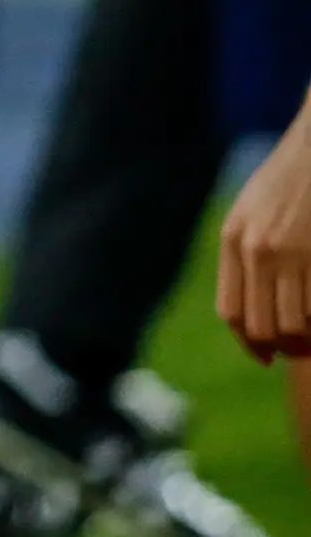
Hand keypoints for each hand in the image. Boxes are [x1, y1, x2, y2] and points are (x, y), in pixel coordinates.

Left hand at [219, 97, 310, 356]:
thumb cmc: (290, 181)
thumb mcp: (252, 210)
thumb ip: (246, 249)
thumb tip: (252, 297)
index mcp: (233, 240)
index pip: (232, 311)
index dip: (249, 341)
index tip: (265, 355)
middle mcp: (255, 249)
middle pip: (260, 326)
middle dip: (279, 349)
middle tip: (296, 352)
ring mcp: (290, 252)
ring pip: (294, 325)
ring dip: (306, 342)